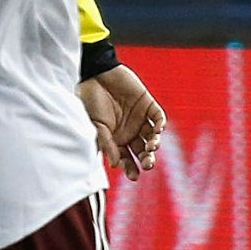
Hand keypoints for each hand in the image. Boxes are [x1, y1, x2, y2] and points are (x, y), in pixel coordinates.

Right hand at [77, 64, 166, 180]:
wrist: (95, 73)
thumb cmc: (90, 100)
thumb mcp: (95, 125)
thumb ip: (106, 143)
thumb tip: (116, 164)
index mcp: (116, 139)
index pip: (126, 159)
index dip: (131, 168)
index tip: (134, 176)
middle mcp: (129, 131)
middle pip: (142, 150)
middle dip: (146, 159)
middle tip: (148, 164)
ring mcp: (140, 118)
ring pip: (152, 136)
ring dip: (154, 144)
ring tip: (151, 147)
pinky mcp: (147, 103)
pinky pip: (158, 117)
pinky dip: (160, 124)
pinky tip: (157, 131)